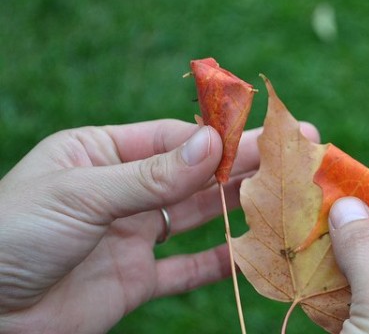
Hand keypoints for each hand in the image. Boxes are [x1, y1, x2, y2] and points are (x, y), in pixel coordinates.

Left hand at [0, 119, 316, 333]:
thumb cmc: (12, 234)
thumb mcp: (81, 194)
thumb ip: (151, 175)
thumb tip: (213, 145)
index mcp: (103, 153)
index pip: (175, 137)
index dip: (220, 136)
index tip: (265, 133)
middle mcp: (124, 190)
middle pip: (194, 174)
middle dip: (243, 164)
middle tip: (294, 151)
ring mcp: (132, 236)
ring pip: (196, 217)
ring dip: (238, 207)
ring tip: (283, 195)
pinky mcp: (136, 281)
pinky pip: (186, 269)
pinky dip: (219, 263)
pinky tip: (251, 254)